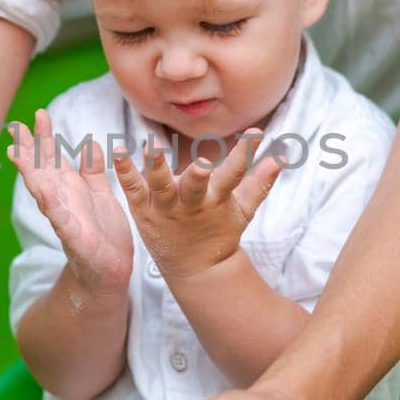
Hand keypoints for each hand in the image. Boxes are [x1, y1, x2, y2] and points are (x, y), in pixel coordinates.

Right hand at [8, 109, 133, 294]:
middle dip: (28, 149)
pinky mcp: (75, 239)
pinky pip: (61, 220)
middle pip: (41, 170)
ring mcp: (65, 219)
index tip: (39, 113)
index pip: (53, 158)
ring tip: (17, 153)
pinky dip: (52, 205)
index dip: (45, 137)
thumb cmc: (103, 234)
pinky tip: (44, 190)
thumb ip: (92, 171)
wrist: (110, 272)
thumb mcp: (100, 195)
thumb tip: (89, 143)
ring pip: (43, 191)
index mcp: (69, 189)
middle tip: (14, 127)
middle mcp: (62, 201)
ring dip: (30, 173)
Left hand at [113, 133, 280, 278]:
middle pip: (195, 187)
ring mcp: (165, 208)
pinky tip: (118, 150)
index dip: (245, 155)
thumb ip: (260, 183)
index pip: (234, 175)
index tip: (256, 132)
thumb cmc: (220, 232)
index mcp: (216, 201)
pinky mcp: (144, 210)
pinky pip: (132, 188)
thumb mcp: (243, 210)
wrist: (195, 268)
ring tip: (150, 145)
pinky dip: (125, 170)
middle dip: (198, 177)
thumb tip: (281, 157)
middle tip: (203, 164)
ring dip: (156, 165)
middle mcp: (191, 204)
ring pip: (160, 185)